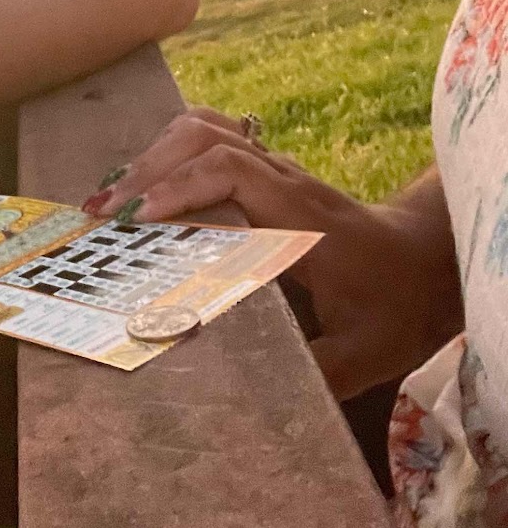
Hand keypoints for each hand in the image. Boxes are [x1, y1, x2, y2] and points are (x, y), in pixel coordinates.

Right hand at [84, 107, 462, 402]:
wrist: (425, 264)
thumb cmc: (393, 308)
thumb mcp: (363, 354)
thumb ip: (312, 373)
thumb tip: (248, 400)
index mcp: (301, 218)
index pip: (232, 170)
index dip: (178, 187)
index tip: (136, 221)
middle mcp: (284, 181)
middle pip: (208, 136)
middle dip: (148, 169)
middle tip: (101, 214)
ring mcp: (275, 169)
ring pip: (205, 127)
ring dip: (153, 156)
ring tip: (110, 201)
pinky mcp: (264, 171)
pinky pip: (211, 138)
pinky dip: (167, 153)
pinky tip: (140, 190)